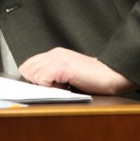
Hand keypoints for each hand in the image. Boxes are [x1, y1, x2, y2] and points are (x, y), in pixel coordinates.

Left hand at [19, 47, 135, 95]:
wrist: (112, 75)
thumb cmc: (94, 78)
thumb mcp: (68, 73)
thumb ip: (53, 73)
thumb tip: (37, 83)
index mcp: (54, 54)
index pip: (28, 64)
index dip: (33, 79)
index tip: (46, 87)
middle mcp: (54, 53)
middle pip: (27, 69)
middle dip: (36, 82)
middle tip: (54, 87)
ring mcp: (58, 59)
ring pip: (32, 73)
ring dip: (43, 85)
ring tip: (60, 86)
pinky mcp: (63, 66)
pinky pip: (42, 78)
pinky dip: (48, 87)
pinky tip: (63, 87)